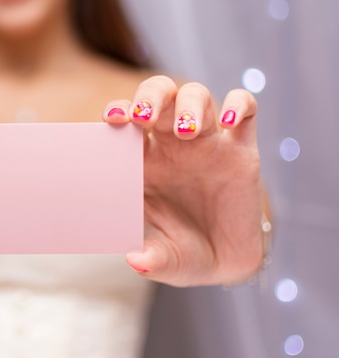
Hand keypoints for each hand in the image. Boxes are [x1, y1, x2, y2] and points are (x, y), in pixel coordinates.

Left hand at [103, 75, 262, 285]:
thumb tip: (135, 261)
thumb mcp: (167, 260)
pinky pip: (244, 110)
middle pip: (159, 95)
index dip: (118, 112)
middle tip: (145, 115)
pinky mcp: (241, 149)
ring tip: (187, 131)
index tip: (113, 120)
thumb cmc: (182, 253)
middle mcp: (171, 145)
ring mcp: (207, 143)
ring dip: (190, 105)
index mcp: (143, 162)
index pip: (125, 122)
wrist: (226, 262)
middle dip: (150, 96)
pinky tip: (230, 122)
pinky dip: (238, 105)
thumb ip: (152, 260)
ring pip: (196, 96)